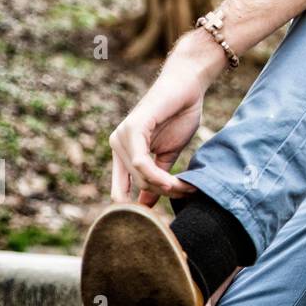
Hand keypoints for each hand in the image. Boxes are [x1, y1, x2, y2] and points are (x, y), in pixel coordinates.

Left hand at [109, 47, 213, 206]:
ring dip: (164, 186)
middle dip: (162, 193)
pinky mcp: (133, 128)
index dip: (136, 207)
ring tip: (186, 187)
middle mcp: (117, 143)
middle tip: (186, 193)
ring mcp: (122, 136)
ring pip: (139, 175)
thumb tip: (147, 206)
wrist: (188, 86)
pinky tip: (174, 181)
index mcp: (122, 151)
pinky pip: (141, 162)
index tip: (157, 219)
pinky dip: (158, 176)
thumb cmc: (179, 115)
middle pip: (136, 184)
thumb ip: (157, 176)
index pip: (120, 189)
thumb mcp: (167, 154)